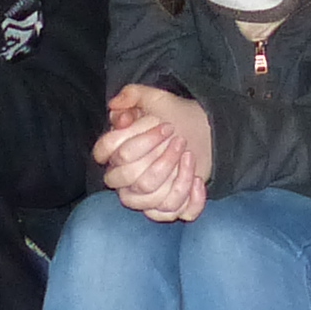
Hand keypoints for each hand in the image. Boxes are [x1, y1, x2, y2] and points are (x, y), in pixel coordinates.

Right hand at [94, 85, 213, 222]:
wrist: (204, 131)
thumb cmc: (175, 116)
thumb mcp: (157, 99)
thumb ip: (133, 95)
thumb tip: (115, 107)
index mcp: (118, 152)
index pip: (106, 153)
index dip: (135, 140)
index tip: (164, 125)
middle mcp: (127, 179)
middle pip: (129, 178)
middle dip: (159, 159)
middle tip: (181, 140)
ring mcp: (147, 196)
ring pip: (151, 200)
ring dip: (176, 178)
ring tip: (190, 156)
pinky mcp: (168, 207)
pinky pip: (170, 214)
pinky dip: (189, 200)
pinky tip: (199, 180)